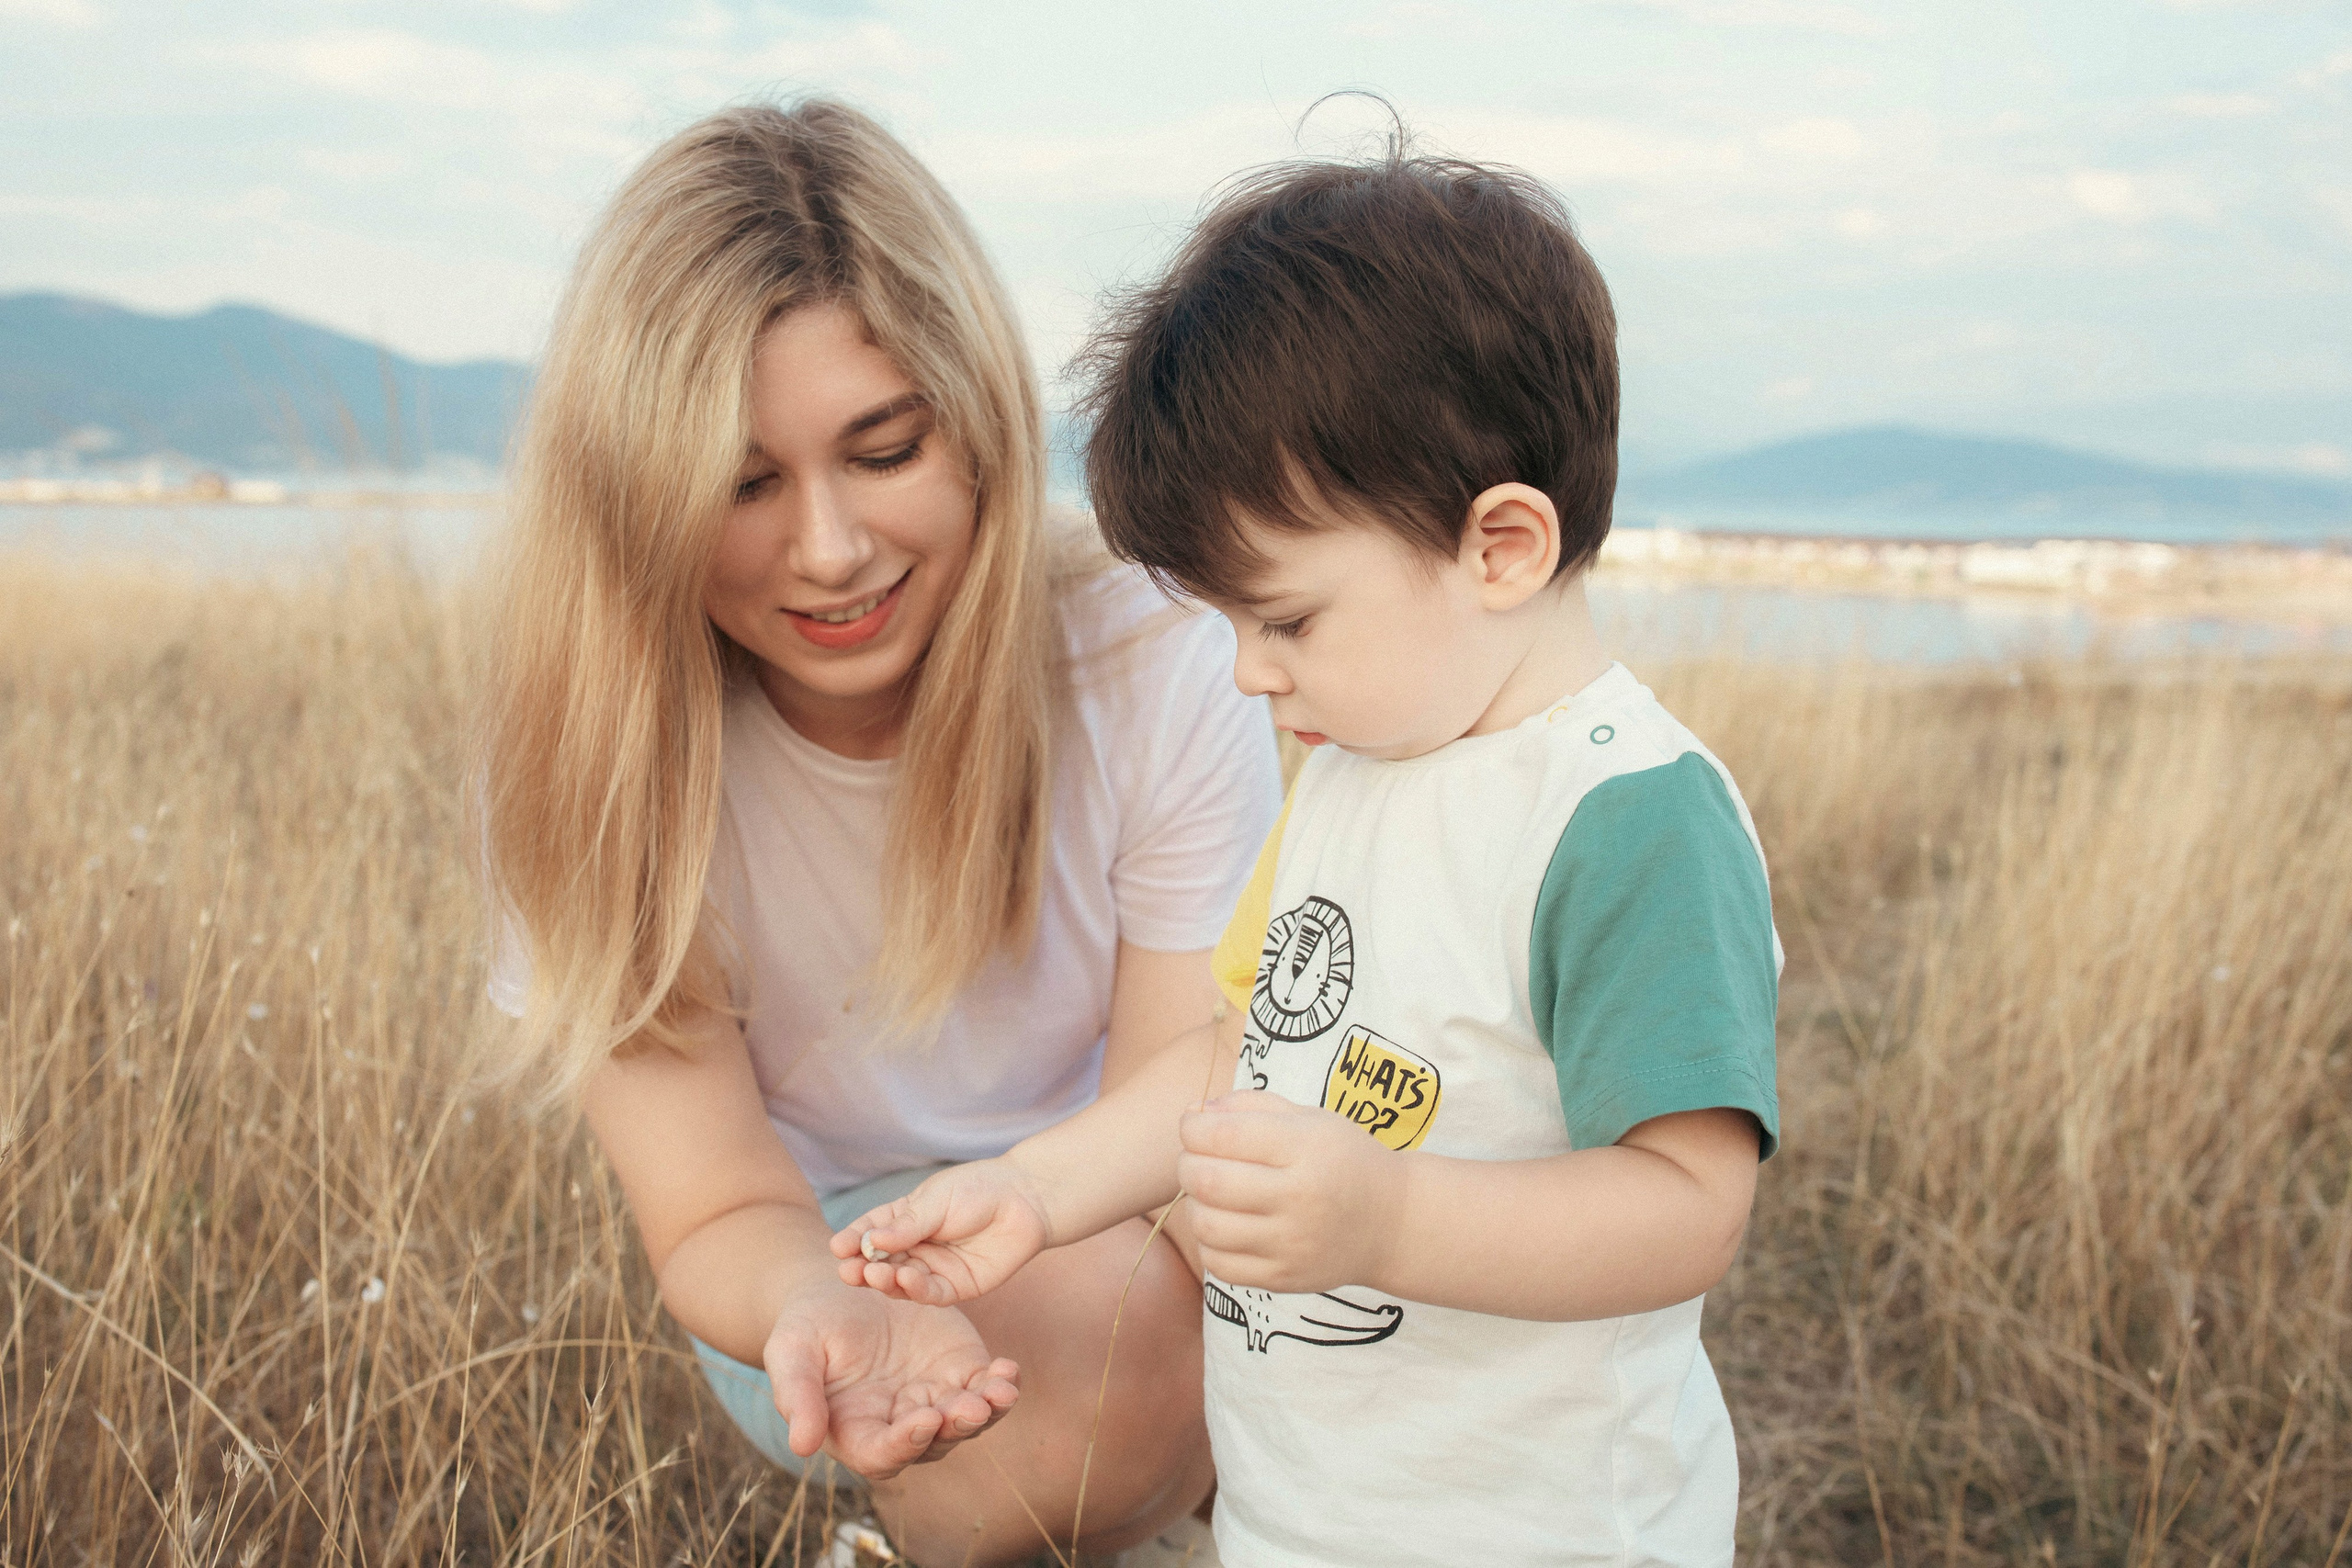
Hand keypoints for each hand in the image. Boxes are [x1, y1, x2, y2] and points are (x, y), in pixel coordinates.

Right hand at [761, 1282, 1020, 1479]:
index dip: (903, 1444)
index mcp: (857, 1431)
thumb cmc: (808, 1325)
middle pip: (934, 1442)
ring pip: (967, 1421)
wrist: (844, 1285)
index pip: (883, 1454)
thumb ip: (797, 1396)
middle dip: (955, 1427)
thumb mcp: (791, 1352)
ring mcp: (934, 1399)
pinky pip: (985, 1386)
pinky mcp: (960, 1370)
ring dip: (987, 1411)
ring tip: (999, 1391)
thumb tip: (802, 1447)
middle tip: (970, 1408)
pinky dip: (1000, 1383)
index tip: (922, 1420)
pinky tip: (1008, 1369)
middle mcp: (900, 1425)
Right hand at [827, 1158, 1053, 1305]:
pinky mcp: (957, 1287)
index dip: (854, 1241)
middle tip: (848, 1270)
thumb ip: (906, 1225)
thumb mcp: (935, 1201)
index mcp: (904, 1221)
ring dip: (885, 1280)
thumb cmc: (978, 1190)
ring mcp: (934, 1269)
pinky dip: (915, 1289)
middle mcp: (915, 1248)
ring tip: (873, 1273)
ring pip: (901, 1282)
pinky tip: (906, 1278)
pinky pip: (930, 1294)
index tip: (838, 1247)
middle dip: (862, 1267)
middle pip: (881, 1263)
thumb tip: (871, 1242)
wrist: (1025, 1199)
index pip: (871, 1233)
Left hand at [1177, 1089, 1405, 1294]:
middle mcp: (1299, 1197)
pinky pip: (1218, 1264)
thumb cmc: (1343, 1160)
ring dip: (1195, 1204)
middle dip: (1186, 1163)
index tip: (1193, 1123)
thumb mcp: (1310, 1119)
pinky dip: (1209, 1242)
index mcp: (1305, 1148)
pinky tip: (1226, 1225)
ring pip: (1207, 1225)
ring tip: (1211, 1194)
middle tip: (1195, 1158)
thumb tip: (1195, 1113)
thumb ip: (1251, 1106)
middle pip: (1207, 1180)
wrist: (1392, 1222)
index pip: (1223, 1134)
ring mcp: (1291, 1244)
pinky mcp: (1284, 1278)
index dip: (1192, 1125)